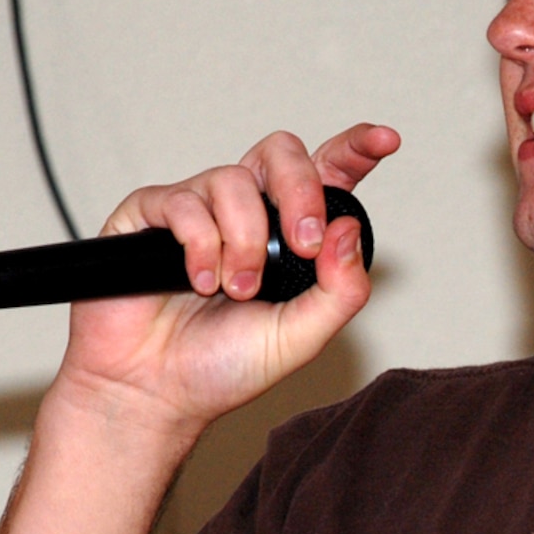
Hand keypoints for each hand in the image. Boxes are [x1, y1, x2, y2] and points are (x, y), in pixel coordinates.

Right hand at [53, 123, 399, 440]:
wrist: (156, 393)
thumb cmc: (224, 367)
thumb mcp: (302, 337)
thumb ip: (339, 289)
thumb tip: (348, 230)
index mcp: (289, 235)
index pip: (326, 176)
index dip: (353, 149)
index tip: (384, 141)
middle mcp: (245, 212)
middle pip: (281, 154)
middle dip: (300, 190)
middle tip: (302, 244)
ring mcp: (197, 209)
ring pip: (232, 180)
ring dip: (244, 241)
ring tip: (236, 290)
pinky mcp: (150, 215)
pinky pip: (183, 202)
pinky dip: (200, 245)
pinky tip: (199, 284)